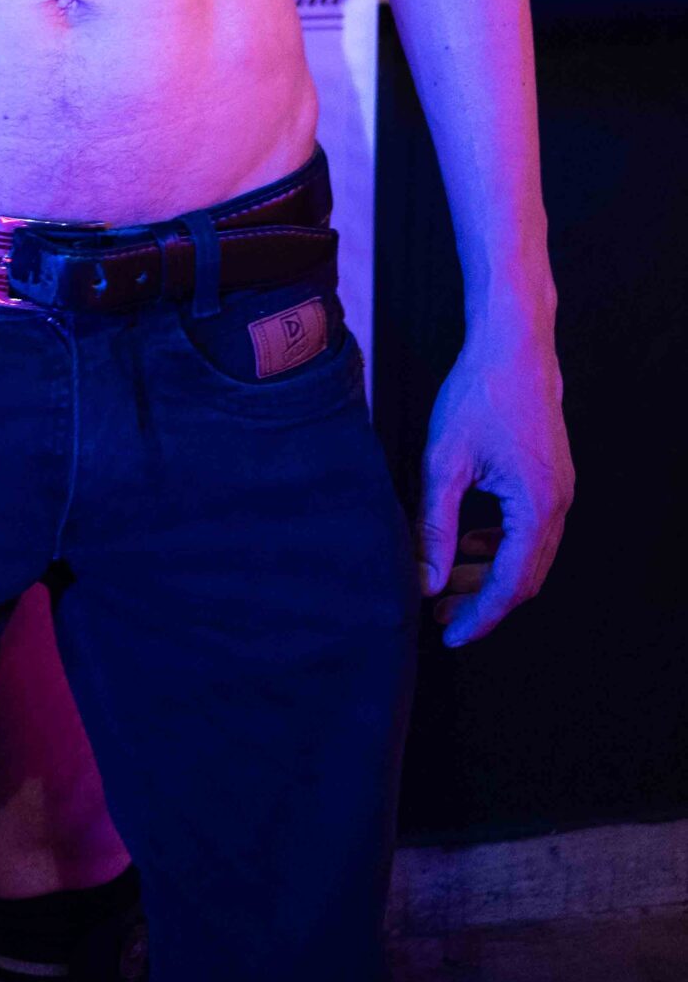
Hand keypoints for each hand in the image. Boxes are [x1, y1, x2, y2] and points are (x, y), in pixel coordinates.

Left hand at [418, 325, 573, 645]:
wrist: (514, 345)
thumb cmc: (478, 394)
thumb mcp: (444, 463)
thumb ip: (435, 527)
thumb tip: (424, 580)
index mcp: (537, 508)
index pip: (510, 585)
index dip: (479, 617)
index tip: (446, 636)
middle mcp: (557, 505)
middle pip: (523, 577)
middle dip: (480, 600)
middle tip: (437, 614)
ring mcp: (558, 491)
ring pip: (525, 554)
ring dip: (487, 573)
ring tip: (444, 582)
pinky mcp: (549, 477)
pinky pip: (527, 529)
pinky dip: (497, 545)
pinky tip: (467, 543)